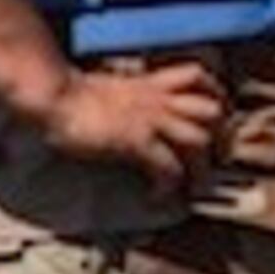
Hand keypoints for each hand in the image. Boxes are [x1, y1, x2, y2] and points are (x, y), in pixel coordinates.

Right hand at [22, 61, 224, 189]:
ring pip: (199, 140)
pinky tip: (158, 196)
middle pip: (212, 112)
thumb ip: (132, 95)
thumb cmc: (70, 95)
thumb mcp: (111, 88)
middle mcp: (158, 99)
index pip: (199, 77)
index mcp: (152, 84)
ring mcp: (149, 119)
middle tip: (218, 159)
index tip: (220, 114)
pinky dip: (169, 185)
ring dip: (202, 168)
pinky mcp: (135, 141)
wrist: (52, 95)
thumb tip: (133, 112)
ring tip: (195, 188)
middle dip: (222, 137)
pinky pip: (167, 166)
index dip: (217, 95)